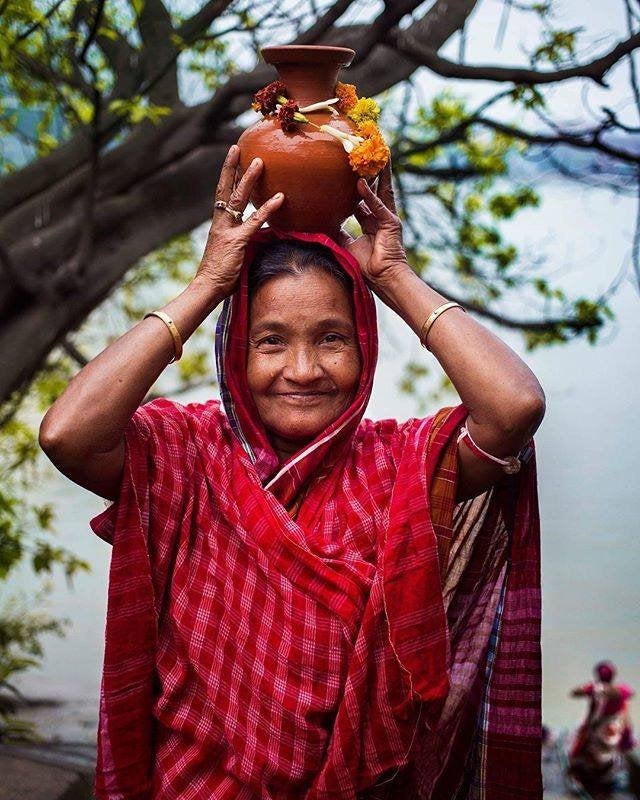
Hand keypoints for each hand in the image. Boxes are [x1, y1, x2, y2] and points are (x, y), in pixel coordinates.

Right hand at [195, 145, 284, 297]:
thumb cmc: (220, 276)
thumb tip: (260, 239)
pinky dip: (268, 209)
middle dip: (231, 167)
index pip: (222, 195)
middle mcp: (220, 223)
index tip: (232, 160)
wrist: (207, 288)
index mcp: (218, 225)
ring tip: (259, 161)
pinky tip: (280, 198)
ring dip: (249, 179)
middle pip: (224, 189)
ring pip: (238, 198)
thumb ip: (243, 243)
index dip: (227, 177)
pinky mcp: (237, 241)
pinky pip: (255, 221)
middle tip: (237, 148)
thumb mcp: (232, 254)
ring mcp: (228, 230)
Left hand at [339, 161, 409, 287]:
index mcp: (371, 221)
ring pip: (381, 190)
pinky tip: (360, 183)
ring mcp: (387, 218)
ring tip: (375, 154)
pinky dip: (369, 196)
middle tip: (365, 153)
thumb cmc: (366, 267)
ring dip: (378, 173)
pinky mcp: (391, 223)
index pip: (363, 198)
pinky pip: (377, 206)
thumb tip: (321, 225)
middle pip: (375, 188)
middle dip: (371, 171)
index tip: (349, 171)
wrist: (382, 279)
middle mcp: (380, 216)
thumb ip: (338, 232)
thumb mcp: (346, 245)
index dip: (357, 186)